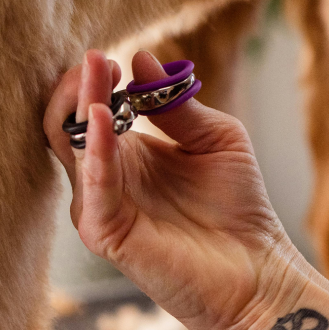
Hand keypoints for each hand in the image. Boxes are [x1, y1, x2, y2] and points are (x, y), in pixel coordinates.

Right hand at [44, 50, 306, 329]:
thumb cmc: (239, 210)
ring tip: (100, 72)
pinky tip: (104, 119)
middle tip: (97, 58)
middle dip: (79, 87)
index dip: (95, 82)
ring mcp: (101, 209)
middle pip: (70, 125)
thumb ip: (177, 105)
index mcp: (127, 156)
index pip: (90, 110)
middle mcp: (106, 181)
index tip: (113, 57)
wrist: (258, 273)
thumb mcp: (216, 138)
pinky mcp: (107, 235)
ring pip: (74, 149)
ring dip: (84, 106)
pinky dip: (95, 152)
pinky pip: (91, 189)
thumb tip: (141, 57)